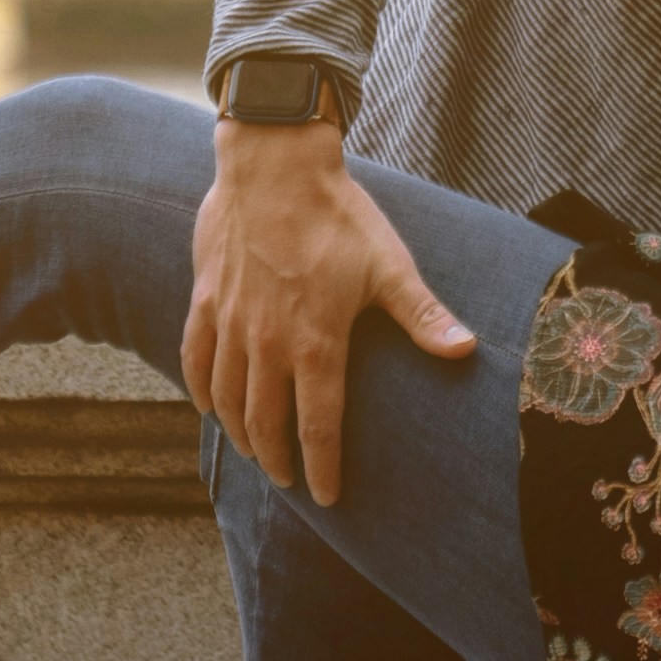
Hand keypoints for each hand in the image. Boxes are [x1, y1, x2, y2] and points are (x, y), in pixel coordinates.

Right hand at [183, 119, 472, 505]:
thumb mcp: (389, 264)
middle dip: (277, 459)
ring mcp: (230, 321)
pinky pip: (194, 357)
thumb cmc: (338, 214)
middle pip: (266, 421)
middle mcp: (266, 340)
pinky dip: (200, 389)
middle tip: (287, 481)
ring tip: (254, 454)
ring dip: (240, 432)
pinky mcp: (205, 298)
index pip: (316, 424)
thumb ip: (423, 315)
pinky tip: (209, 408)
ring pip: (227, 397)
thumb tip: (466, 350)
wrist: (274, 162)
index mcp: (315, 340)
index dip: (322, 467)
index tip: (327, 498)